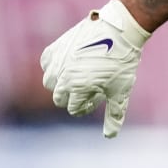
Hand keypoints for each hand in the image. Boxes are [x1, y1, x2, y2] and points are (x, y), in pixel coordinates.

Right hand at [40, 0, 150, 137]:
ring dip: (61, 85)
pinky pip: (45, 63)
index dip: (88, 106)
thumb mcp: (120, 92)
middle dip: (73, 97)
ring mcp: (57, 61)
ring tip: (78, 79)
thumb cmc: (121, 64)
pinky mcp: (56, 47)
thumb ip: (114, 115)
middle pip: (59, 98)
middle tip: (90, 89)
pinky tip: (66, 67)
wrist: (119, 31)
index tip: (100, 97)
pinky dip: (52, 68)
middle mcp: (63, 76)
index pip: (74, 108)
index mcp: (78, 88)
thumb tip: (109, 136)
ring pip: (49, 82)